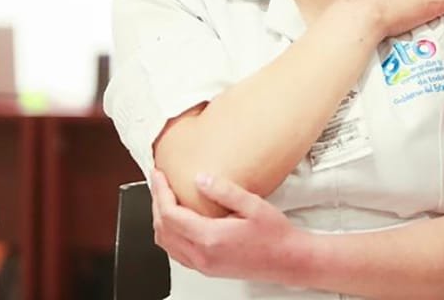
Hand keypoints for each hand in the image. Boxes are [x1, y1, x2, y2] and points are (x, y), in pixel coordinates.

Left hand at [150, 170, 311, 284]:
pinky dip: (169, 234)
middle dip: (156, 202)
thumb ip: (225, 191)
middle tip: (158, 181)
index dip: (160, 192)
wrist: (288, 260)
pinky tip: (176, 221)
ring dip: (159, 219)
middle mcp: (202, 256)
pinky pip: (177, 252)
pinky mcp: (208, 268)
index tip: (159, 175)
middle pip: (163, 229)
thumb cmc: (275, 236)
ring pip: (166, 243)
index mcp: (210, 239)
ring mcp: (203, 265)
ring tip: (163, 197)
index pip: (170, 214)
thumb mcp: (253, 206)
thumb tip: (200, 179)